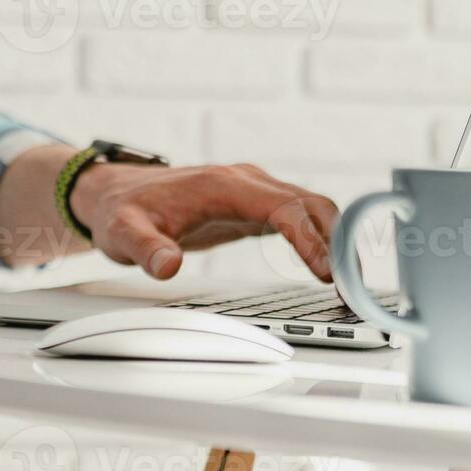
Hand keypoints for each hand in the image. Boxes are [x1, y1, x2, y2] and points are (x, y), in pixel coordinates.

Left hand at [71, 162, 338, 281]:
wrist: (115, 192)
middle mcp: (244, 182)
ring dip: (336, 241)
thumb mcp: (124, 233)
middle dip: (338, 243)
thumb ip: (146, 249)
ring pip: (311, 208)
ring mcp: (252, 192)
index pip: (283, 207)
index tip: (328, 273)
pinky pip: (298, 217)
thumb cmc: (122, 211)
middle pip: (310, 204)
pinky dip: (321, 239)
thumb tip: (167, 266)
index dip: (310, 239)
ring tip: (353, 285)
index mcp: (223, 185)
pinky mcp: (253, 206)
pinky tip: (331, 269)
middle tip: (355, 288)